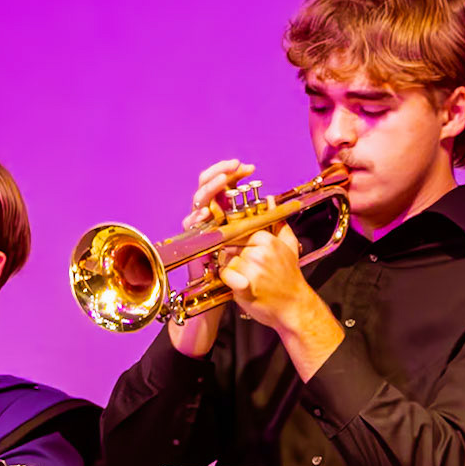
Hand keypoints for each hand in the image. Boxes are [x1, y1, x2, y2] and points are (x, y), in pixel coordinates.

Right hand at [169, 158, 253, 358]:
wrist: (239, 298)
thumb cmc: (252, 273)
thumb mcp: (266, 245)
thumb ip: (269, 223)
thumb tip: (273, 200)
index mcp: (226, 215)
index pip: (225, 186)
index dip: (233, 173)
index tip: (248, 167)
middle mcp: (211, 219)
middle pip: (208, 187)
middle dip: (219, 174)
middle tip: (233, 167)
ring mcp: (200, 231)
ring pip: (197, 202)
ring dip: (208, 189)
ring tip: (221, 181)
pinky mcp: (194, 245)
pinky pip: (191, 227)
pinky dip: (197, 217)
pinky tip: (206, 211)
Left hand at [221, 223, 343, 379]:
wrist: (294, 306)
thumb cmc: (290, 279)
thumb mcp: (290, 246)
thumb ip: (280, 225)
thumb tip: (272, 204)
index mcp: (268, 241)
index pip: (240, 232)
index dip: (239, 242)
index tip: (244, 250)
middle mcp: (259, 253)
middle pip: (230, 246)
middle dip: (234, 255)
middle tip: (248, 267)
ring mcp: (250, 269)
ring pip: (226, 261)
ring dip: (232, 269)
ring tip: (248, 277)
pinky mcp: (243, 285)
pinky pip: (225, 275)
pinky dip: (229, 280)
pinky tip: (242, 284)